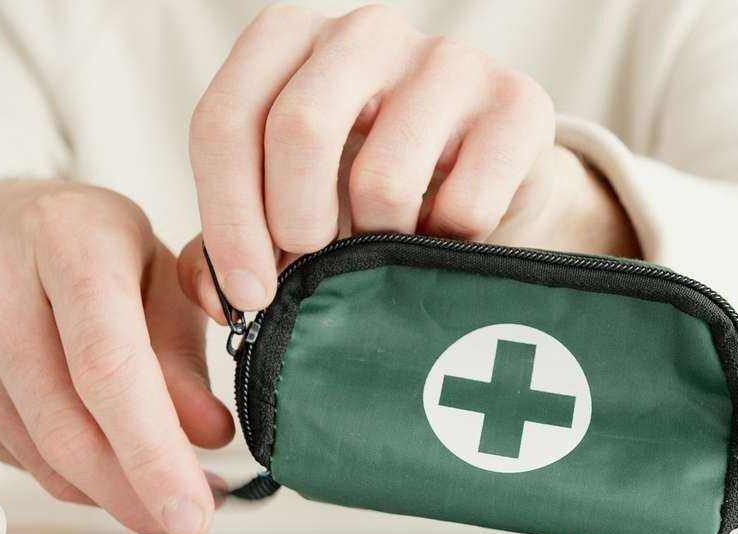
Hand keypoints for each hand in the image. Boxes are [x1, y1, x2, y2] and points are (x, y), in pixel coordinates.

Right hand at [0, 180, 233, 533]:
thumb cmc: (79, 248)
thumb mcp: (153, 271)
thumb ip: (182, 353)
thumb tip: (208, 436)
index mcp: (65, 237)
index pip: (108, 363)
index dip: (153, 449)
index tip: (192, 505)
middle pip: (69, 428)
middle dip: (137, 492)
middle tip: (188, 518)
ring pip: (44, 459)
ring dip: (113, 491)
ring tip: (162, 491)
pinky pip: (19, 462)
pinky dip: (73, 477)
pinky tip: (105, 459)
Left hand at [181, 4, 638, 321]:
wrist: (482, 182)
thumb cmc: (360, 195)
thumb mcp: (283, 207)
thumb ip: (231, 245)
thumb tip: (218, 294)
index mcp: (289, 41)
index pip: (226, 121)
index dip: (226, 219)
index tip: (248, 296)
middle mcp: (366, 32)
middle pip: (300, 128)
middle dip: (293, 224)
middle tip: (310, 269)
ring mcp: (448, 59)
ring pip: (384, 178)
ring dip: (376, 246)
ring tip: (384, 249)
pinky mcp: (519, 102)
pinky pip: (465, 206)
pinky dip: (444, 247)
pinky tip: (441, 240)